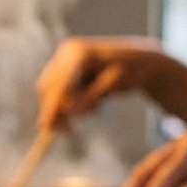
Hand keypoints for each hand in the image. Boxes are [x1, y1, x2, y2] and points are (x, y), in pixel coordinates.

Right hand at [36, 36, 164, 130]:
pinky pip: (60, 93)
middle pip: (48, 89)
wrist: (141, 60)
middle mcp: (67, 53)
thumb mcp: (114, 85)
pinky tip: (95, 101)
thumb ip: (91, 97)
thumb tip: (72, 113)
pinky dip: (73, 103)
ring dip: (67, 109)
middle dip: (58, 112)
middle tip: (72, 133)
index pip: (59, 84)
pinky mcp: (66, 69)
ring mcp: (65, 59)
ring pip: (52, 93)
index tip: (46, 127)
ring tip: (97, 109)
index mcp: (79, 53)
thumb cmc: (131, 70)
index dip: (51, 106)